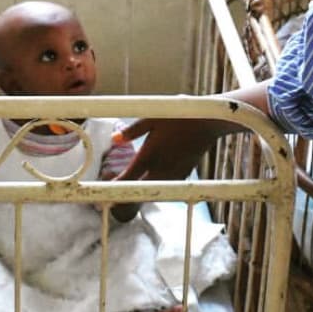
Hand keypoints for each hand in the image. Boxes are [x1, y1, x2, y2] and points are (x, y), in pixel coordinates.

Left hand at [114, 85, 274, 182]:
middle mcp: (160, 168)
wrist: (207, 122)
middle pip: (139, 191)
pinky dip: (156, 187)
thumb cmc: (179, 116)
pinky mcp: (183, 174)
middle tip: (115, 194)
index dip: (114, 187)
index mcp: (149, 155)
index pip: (128, 178)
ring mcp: (173, 174)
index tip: (105, 190)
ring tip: (132, 189)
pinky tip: (152, 180)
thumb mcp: (152, 117)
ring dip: (142, 192)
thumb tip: (114, 140)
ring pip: (153, 191)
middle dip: (127, 194)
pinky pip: (166, 187)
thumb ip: (132, 131)